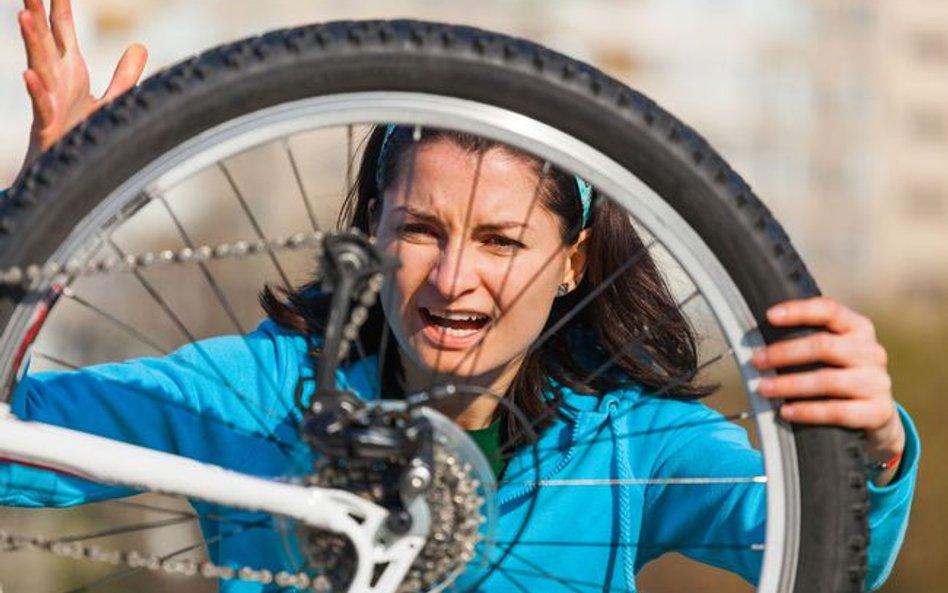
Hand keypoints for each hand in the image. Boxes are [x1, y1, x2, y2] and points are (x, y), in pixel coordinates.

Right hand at [18, 0, 147, 165]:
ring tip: (24, 16)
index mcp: (69, 71)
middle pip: (45, 41)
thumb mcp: (113, 101)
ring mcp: (50, 101)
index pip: (62, 31)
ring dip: (31, 42)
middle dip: (36, 14)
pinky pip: (41, 107)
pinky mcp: (48, 126)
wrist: (72, 170)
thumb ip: (125, 75)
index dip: (60, 6)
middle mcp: (56, 81)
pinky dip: (36, 91)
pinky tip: (29, 75)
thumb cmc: (83, 133)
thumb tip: (140, 46)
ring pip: (38, 67)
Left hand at [751, 297, 905, 485]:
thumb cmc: (841, 374)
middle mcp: (872, 352)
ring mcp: (877, 382)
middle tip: (756, 361)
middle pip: (823, 346)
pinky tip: (785, 411)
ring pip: (828, 380)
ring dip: (790, 384)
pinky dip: (807, 411)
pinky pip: (837, 412)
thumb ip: (807, 339)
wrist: (877, 414)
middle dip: (784, 353)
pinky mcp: (878, 411)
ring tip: (763, 389)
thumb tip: (758, 339)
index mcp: (859, 329)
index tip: (769, 316)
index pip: (830, 310)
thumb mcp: (833, 352)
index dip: (799, 311)